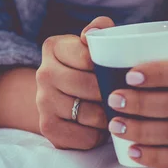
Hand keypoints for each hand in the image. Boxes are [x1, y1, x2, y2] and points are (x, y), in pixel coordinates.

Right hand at [36, 17, 114, 149]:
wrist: (57, 95)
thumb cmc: (86, 67)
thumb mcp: (91, 44)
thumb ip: (99, 29)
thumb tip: (95, 32)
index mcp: (54, 47)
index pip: (88, 57)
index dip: (107, 66)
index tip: (118, 71)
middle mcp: (43, 73)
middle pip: (90, 86)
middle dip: (111, 93)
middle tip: (124, 95)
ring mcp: (42, 102)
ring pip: (90, 114)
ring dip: (108, 116)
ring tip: (113, 111)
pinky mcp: (48, 128)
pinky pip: (85, 137)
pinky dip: (97, 135)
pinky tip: (98, 127)